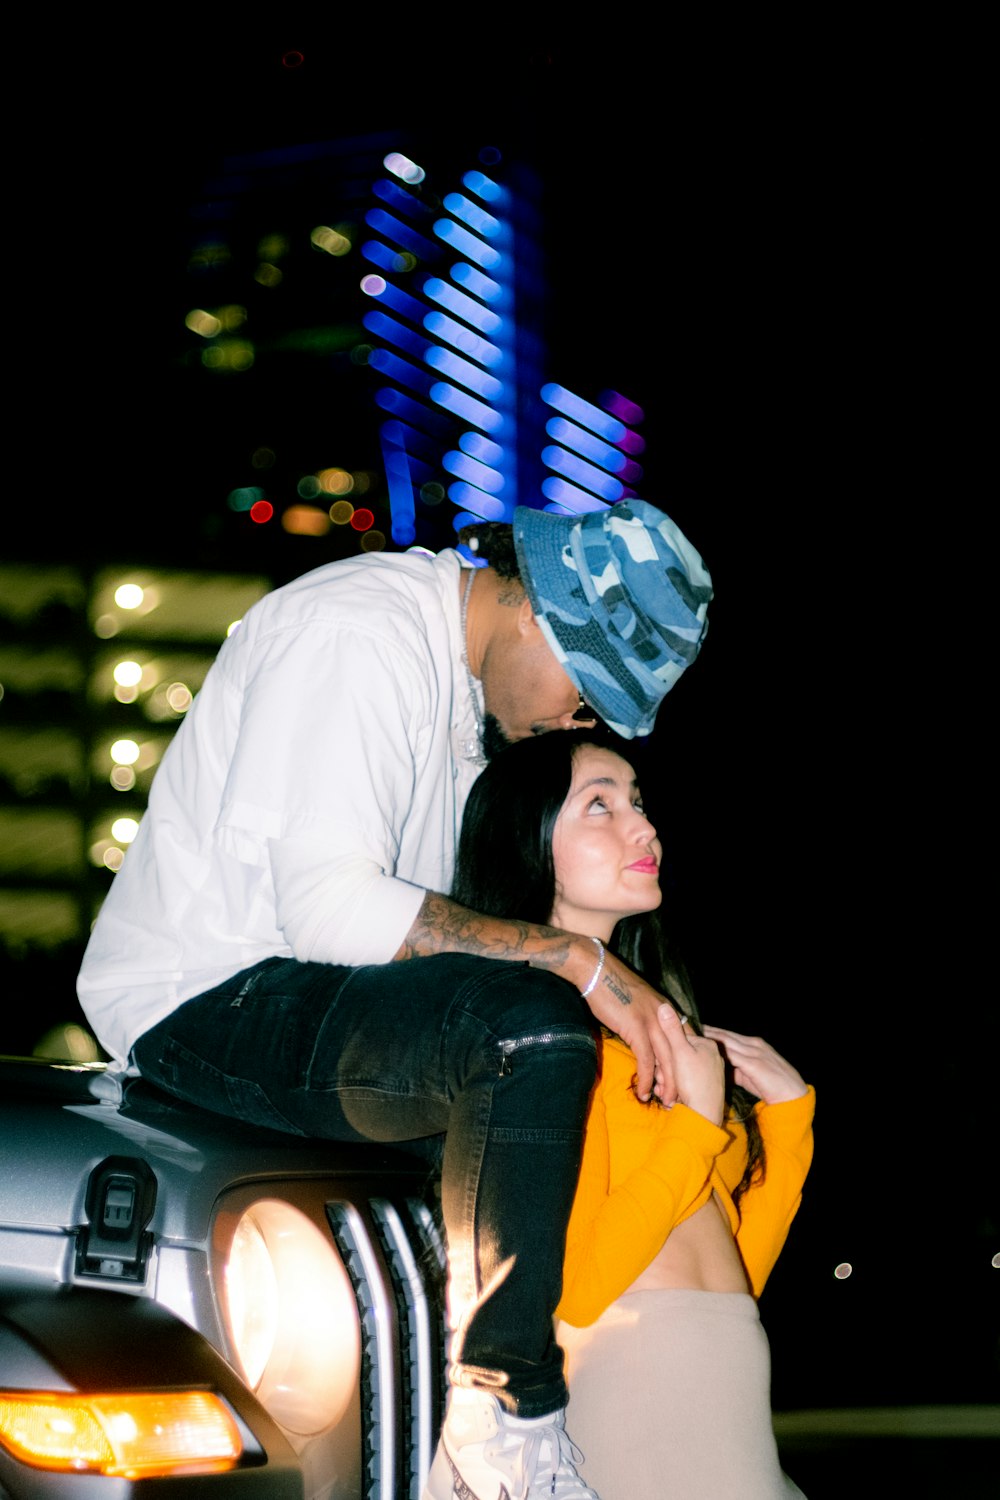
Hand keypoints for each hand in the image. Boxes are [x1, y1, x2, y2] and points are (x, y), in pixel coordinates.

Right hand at [580, 948, 677, 1102]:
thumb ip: (645, 1017)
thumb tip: (644, 1036)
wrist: (595, 970)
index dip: (684, 1062)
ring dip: (666, 1084)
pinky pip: (646, 1060)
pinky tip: (643, 1091)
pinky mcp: (637, 1027)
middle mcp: (665, 1015)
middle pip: (680, 1053)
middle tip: (678, 1098)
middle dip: (680, 1078)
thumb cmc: (610, 984)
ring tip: (665, 1102)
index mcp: (666, 1008)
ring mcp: (653, 1021)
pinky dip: (646, 1078)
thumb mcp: (636, 1000)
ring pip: (667, 1060)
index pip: (684, 1040)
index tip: (683, 1080)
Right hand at [656, 1005, 725, 1123]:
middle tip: (662, 1083)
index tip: (658, 1063)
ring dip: (670, 1081)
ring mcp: (712, 1072)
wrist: (705, 1114)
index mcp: (707, 1043)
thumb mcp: (679, 1052)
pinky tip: (673, 1098)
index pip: (680, 1039)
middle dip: (667, 1070)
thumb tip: (664, 1005)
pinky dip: (679, 1089)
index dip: (665, 1051)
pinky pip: (689, 1083)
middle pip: (681, 1056)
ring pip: (683, 1071)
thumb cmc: (692, 1081)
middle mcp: (713, 1055)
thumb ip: (671, 1029)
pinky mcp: (709, 1087)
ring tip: (666, 1094)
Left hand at [701, 1025, 806, 1103]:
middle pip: (724, 1035)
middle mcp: (753, 1044)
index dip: (710, 1032)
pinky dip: (718, 1052)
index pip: (727, 1035)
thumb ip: (736, 1069)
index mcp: (753, 1044)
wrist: (793, 1095)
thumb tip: (720, 1068)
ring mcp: (755, 1052)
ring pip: (726, 1042)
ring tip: (691, 1034)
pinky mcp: (755, 1063)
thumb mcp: (751, 1075)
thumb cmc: (772, 1087)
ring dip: (708, 1037)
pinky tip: (706, 1050)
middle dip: (706, 1031)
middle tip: (686, 1025)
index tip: (693, 1028)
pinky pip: (732, 1055)